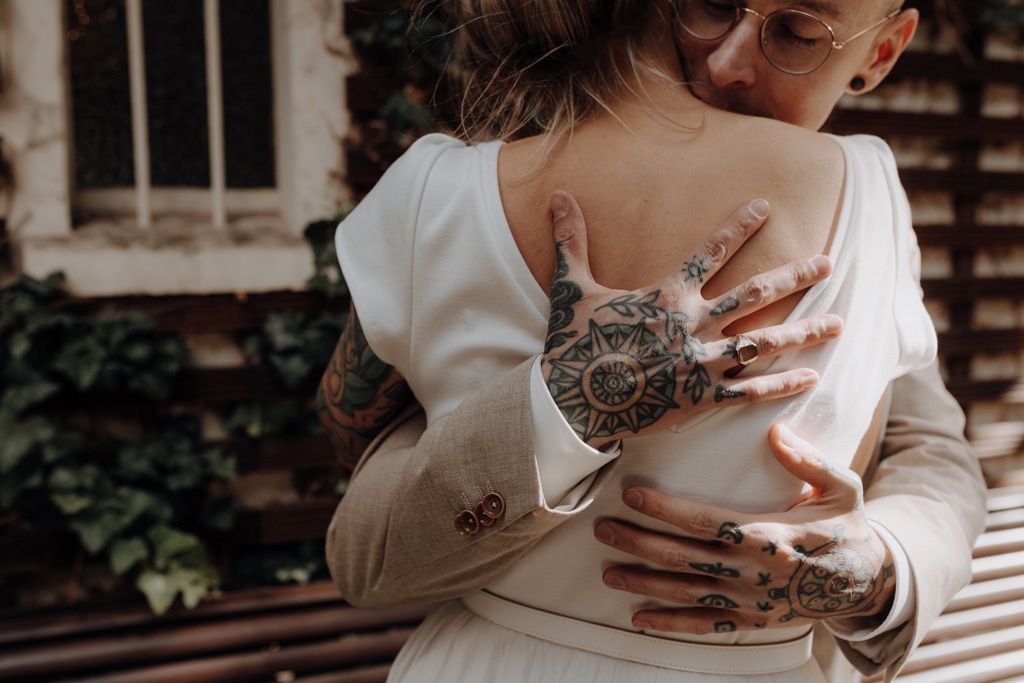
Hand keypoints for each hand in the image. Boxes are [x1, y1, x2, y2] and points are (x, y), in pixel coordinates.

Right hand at [543, 191, 843, 448]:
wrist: (573, 399)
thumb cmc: (573, 343)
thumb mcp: (570, 287)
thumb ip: (572, 240)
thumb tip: (558, 195)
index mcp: (667, 294)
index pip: (710, 251)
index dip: (739, 226)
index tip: (766, 206)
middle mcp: (693, 323)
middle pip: (755, 293)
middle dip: (795, 275)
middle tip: (828, 263)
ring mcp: (701, 361)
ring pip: (764, 341)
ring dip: (804, 331)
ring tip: (839, 322)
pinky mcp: (701, 397)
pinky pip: (751, 389)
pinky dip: (783, 384)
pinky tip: (813, 377)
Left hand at [595, 424, 895, 633]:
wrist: (869, 583)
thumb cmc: (847, 527)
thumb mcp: (843, 488)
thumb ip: (809, 461)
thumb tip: (775, 431)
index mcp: (772, 535)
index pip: (706, 520)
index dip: (666, 509)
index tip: (632, 494)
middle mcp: (755, 572)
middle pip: (683, 558)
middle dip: (639, 543)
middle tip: (602, 530)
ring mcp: (751, 600)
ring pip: (685, 592)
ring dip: (643, 583)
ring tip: (607, 572)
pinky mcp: (752, 621)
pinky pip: (704, 626)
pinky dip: (670, 624)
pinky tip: (639, 619)